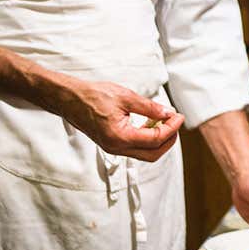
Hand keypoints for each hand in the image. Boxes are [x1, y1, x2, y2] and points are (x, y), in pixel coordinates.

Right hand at [61, 80, 183, 161]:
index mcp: (120, 137)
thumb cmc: (92, 96)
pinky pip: (136, 147)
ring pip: (145, 153)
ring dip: (159, 140)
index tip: (179, 116)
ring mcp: (113, 148)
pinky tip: (151, 122)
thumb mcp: (125, 97)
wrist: (69, 99)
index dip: (172, 128)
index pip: (155, 139)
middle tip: (175, 122)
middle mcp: (116, 147)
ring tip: (164, 120)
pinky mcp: (112, 144)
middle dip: (169, 139)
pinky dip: (147, 138)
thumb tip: (168, 113)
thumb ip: (149, 107)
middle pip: (153, 153)